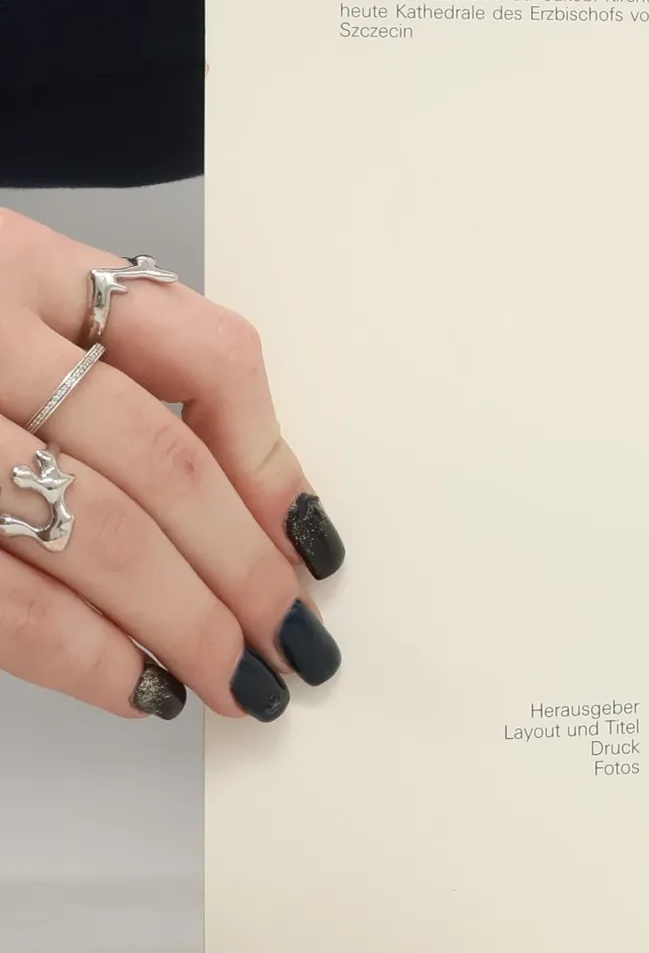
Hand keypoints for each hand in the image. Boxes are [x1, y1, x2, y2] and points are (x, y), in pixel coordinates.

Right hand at [0, 210, 343, 723]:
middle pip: (159, 461)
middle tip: (296, 640)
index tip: (314, 544)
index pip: (203, 353)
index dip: (274, 462)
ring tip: (245, 681)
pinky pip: (7, 600)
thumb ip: (97, 358)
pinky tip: (143, 689)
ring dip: (189, 624)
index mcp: (19, 262)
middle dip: (245, 570)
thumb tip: (248, 506)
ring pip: (98, 531)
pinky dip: (88, 656)